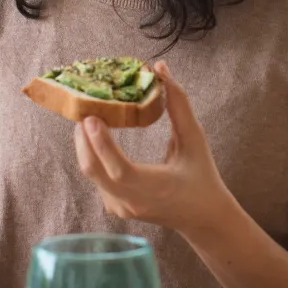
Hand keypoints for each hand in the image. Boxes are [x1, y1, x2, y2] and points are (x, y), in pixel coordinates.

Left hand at [74, 62, 239, 235]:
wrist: (203, 217)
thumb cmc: (202, 176)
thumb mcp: (194, 139)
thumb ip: (178, 105)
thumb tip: (161, 69)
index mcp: (153, 188)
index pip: (118, 168)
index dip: (102, 144)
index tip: (90, 118)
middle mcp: (131, 202)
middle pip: (94, 170)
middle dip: (84, 138)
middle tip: (84, 109)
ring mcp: (120, 207)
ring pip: (91, 173)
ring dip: (86, 145)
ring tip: (89, 118)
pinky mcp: (115, 207)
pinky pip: (97, 179)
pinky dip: (94, 156)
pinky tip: (98, 138)